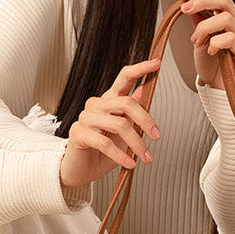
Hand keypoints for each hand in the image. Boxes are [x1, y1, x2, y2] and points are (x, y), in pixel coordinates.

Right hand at [58, 58, 162, 188]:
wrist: (82, 170)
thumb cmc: (102, 152)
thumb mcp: (124, 132)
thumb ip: (132, 113)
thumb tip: (143, 91)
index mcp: (109, 100)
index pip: (124, 77)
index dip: (140, 69)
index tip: (156, 62)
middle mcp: (97, 105)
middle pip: (126, 103)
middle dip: (146, 121)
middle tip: (156, 136)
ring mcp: (86, 118)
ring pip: (119, 125)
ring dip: (137, 144)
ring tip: (146, 157)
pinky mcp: (78, 133)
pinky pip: (105, 143)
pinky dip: (121, 156)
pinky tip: (129, 163)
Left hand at [177, 0, 234, 92]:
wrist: (220, 87)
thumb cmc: (212, 64)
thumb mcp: (199, 39)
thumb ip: (198, 21)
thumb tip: (188, 3)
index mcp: (228, 17)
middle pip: (225, 0)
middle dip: (202, 1)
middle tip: (185, 9)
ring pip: (226, 18)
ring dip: (205, 27)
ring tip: (196, 40)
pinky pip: (231, 38)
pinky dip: (215, 42)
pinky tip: (209, 50)